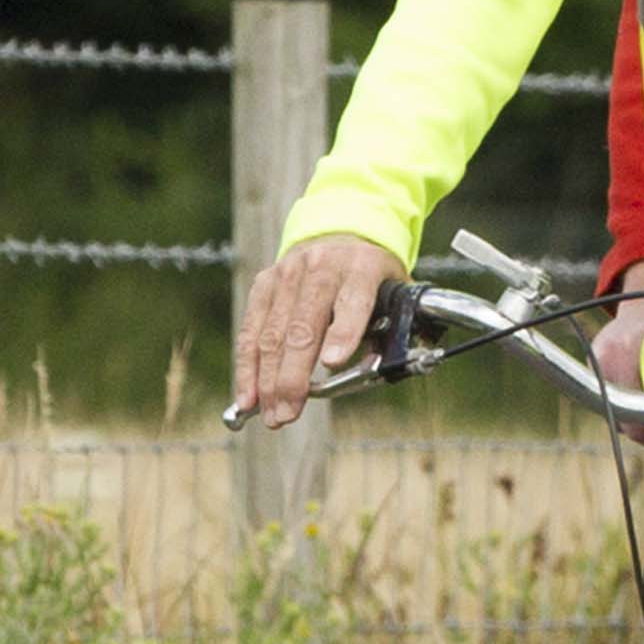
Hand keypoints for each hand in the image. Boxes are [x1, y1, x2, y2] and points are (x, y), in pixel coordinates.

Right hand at [236, 234, 400, 429]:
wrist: (344, 228)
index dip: (343, 332)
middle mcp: (322, 267)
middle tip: (288, 414)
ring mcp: (289, 273)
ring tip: (272, 415)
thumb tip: (377, 373)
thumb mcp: (396, 293)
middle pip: (303, 326)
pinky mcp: (265, 282)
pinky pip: (252, 328)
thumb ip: (390, 330)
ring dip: (268, 380)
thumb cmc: (372, 275)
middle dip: (292, 376)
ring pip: (273, 332)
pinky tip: (248, 395)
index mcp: (362, 267)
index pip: (353, 301)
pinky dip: (247, 365)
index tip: (333, 363)